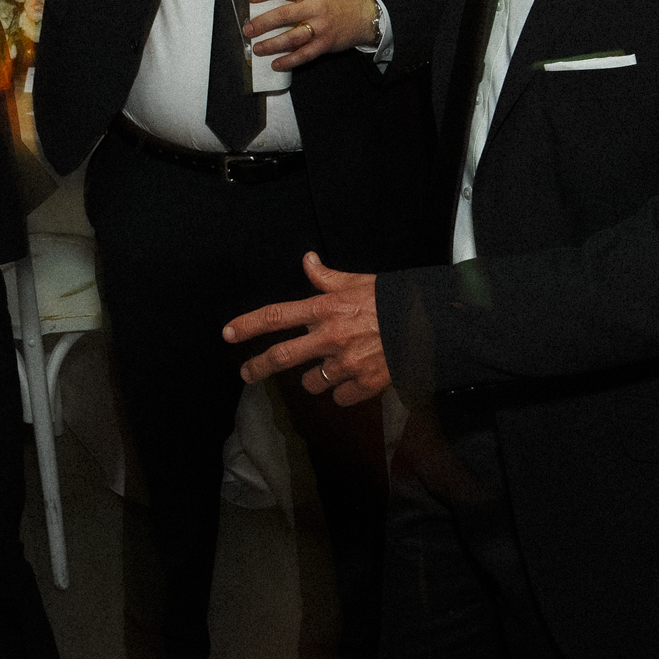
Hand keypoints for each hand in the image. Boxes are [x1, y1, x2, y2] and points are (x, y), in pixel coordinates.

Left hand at [224, 254, 386, 405]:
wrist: (430, 324)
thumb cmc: (393, 300)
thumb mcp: (358, 282)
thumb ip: (327, 277)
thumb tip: (307, 261)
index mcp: (325, 309)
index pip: (277, 316)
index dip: (248, 325)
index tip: (228, 333)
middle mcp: (330, 338)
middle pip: (282, 357)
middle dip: (258, 367)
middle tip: (247, 373)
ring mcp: (346, 364)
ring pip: (311, 382)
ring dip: (312, 379)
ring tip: (322, 370)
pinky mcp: (364, 385)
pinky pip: (339, 397)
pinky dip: (341, 391)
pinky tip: (351, 380)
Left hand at [243, 0, 380, 69]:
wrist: (365, 15)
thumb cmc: (338, 2)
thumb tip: (270, 5)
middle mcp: (316, 8)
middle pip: (284, 15)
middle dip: (263, 23)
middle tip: (248, 29)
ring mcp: (321, 27)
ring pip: (291, 37)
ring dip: (271, 44)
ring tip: (258, 48)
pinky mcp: (326, 44)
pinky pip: (304, 55)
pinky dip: (288, 60)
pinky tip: (276, 63)